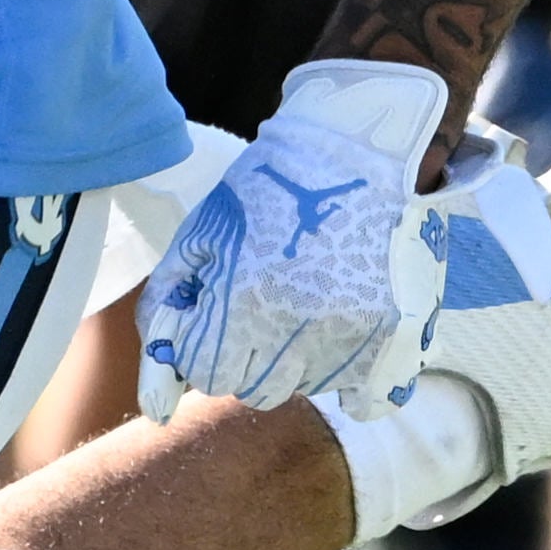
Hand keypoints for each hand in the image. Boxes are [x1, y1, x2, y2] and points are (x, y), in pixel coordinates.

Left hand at [135, 55, 458, 420]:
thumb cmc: (266, 190)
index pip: (208, 374)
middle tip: (263, 306)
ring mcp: (351, 334)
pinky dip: (349, 378)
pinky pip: (366, 399)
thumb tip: (155, 397)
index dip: (207, 345)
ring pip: (306, 388)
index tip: (220, 312)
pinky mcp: (395, 335)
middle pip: (256, 389)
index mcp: (242, 302)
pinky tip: (343, 336)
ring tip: (305, 300)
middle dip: (247, 358)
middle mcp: (297, 328)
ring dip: (296, 361)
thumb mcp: (201, 235)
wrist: (355, 150)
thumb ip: (169, 307)